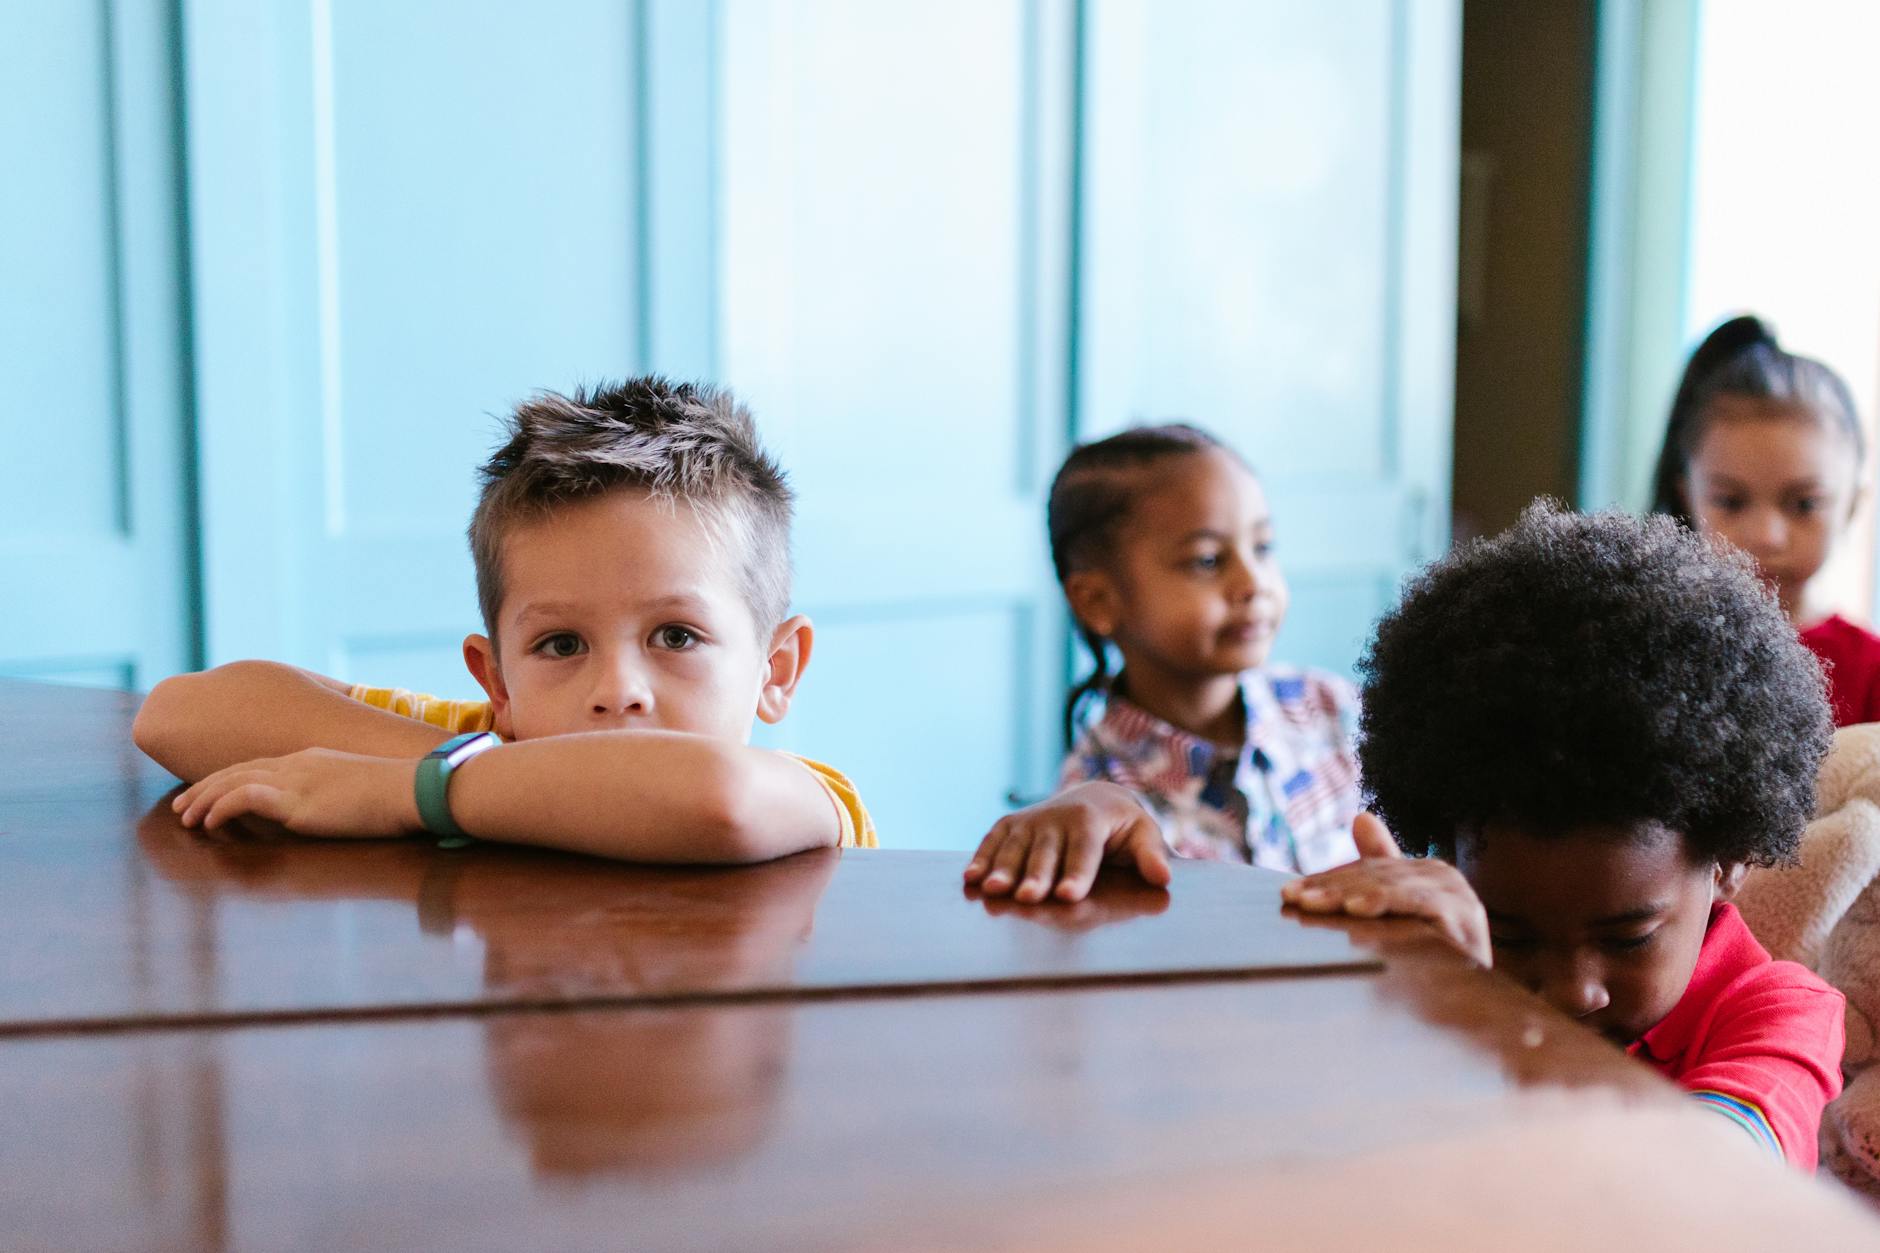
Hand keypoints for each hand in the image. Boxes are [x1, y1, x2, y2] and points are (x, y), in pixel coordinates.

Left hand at [171, 748, 420, 838]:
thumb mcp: (360, 787)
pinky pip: (243, 798)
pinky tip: (208, 823)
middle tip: (180, 806)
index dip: (228, 778)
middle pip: (237, 770)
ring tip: (184, 819)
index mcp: (312, 758)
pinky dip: (220, 808)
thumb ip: (336, 793)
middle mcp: (297, 763)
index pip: (259, 766)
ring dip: (203, 800)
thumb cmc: (398, 794)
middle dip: (203, 788)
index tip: (208, 793)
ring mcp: (295, 779)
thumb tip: (329, 808)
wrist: (413, 789)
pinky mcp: (296, 800)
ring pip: (231, 781)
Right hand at [964, 782, 1172, 903]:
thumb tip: (1163, 877)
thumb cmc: (1122, 825)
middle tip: (1027, 897)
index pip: (1084, 851)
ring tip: (993, 891)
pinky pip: (994, 841)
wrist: (1092, 794)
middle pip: (1045, 853)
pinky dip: (981, 858)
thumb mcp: (1143, 834)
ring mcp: (1030, 821)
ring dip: (1002, 869)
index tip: (1067, 895)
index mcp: (1090, 819)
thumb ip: (1151, 855)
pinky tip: (971, 879)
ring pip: (1015, 848)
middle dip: (1036, 875)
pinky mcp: (1011, 825)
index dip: (1076, 874)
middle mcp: (1056, 818)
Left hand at [1279, 812, 1491, 965]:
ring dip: (1346, 896)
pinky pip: (1416, 905)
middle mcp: (1443, 877)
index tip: (1288, 893)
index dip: (1326, 881)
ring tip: (1314, 904)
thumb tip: (1361, 817)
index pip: (1367, 872)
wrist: (1485, 1005)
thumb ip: (1380, 869)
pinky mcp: (1462, 917)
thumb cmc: (1438, 962)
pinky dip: (1385, 903)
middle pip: (1374, 878)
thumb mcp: (1403, 913)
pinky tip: (1356, 910)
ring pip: (1389, 888)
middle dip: (1329, 889)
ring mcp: (1456, 895)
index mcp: (1426, 873)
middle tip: (1293, 899)